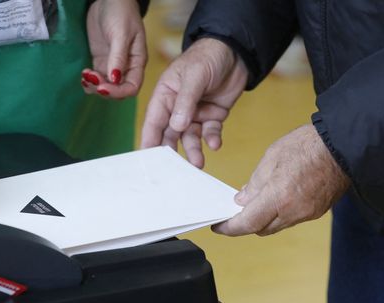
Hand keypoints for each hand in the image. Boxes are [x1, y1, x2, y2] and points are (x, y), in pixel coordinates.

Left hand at [83, 0, 146, 98]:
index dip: (118, 92)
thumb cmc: (121, 12)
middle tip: (90, 77)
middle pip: (117, 90)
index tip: (102, 87)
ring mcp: (112, 65)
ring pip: (105, 87)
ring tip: (85, 75)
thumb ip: (118, 57)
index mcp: (137, 62)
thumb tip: (115, 79)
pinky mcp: (100, 61)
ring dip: (94, 86)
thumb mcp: (121, 34)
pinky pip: (96, 78)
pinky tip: (84, 74)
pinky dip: (89, 81)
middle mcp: (126, 67)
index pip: (132, 87)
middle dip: (104, 89)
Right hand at [141, 38, 247, 167]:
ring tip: (198, 164)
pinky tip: (216, 144)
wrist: (236, 50)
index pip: (153, 123)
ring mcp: (194, 114)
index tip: (148, 161)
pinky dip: (212, 139)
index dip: (149, 142)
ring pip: (190, 138)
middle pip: (169, 135)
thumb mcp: (194, 76)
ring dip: (193, 151)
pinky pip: (209, 133)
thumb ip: (185, 102)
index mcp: (164, 97)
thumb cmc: (207, 56)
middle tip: (174, 171)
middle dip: (172, 153)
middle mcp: (176, 108)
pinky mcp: (212, 117)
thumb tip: (176, 126)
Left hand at [213, 124, 350, 235]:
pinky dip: (278, 214)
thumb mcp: (271, 158)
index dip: (230, 228)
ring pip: (276, 226)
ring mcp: (307, 214)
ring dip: (262, 219)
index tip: (218, 226)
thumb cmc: (309, 145)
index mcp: (279, 197)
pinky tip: (274, 200)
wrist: (345, 144)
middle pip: (261, 229)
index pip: (247, 223)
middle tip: (232, 213)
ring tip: (252, 204)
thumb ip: (254, 183)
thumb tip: (242, 201)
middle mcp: (293, 211)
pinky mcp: (317, 212)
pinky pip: (291, 220)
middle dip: (245, 224)